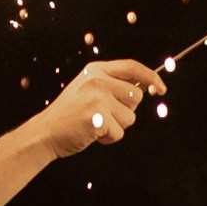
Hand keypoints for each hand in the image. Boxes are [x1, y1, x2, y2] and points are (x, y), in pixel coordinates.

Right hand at [38, 59, 158, 158]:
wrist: (45, 132)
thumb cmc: (70, 115)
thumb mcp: (88, 90)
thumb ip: (112, 86)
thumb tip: (146, 88)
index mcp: (96, 70)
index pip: (132, 67)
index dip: (150, 77)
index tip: (161, 88)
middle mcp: (97, 80)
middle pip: (137, 96)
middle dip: (125, 111)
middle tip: (102, 115)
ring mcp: (97, 97)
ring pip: (131, 117)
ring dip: (117, 126)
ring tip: (95, 124)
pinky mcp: (98, 116)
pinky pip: (119, 132)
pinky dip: (109, 138)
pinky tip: (91, 134)